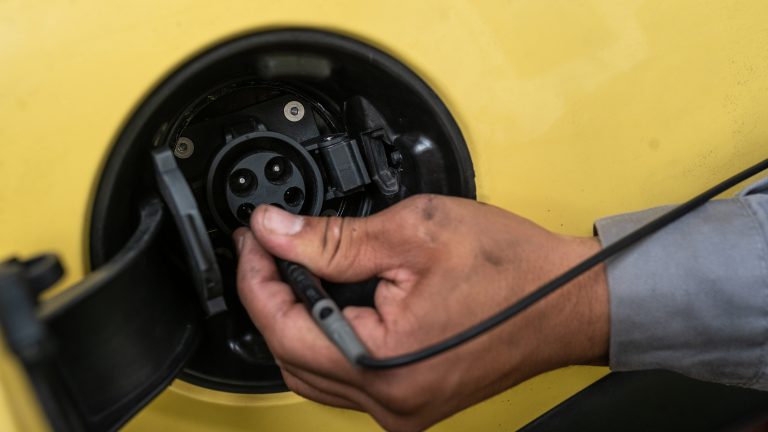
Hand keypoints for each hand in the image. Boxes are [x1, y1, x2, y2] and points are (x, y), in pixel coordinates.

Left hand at [234, 194, 607, 430]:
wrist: (567, 300)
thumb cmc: (511, 269)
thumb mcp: (414, 232)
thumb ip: (332, 238)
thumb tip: (276, 232)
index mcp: (383, 364)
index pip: (283, 325)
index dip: (256, 276)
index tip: (252, 239)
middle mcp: (390, 400)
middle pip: (291, 354)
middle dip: (270, 297)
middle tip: (269, 249)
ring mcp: (402, 408)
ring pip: (314, 371)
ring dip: (296, 321)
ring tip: (298, 271)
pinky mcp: (413, 401)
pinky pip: (346, 379)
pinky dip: (327, 340)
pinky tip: (333, 304)